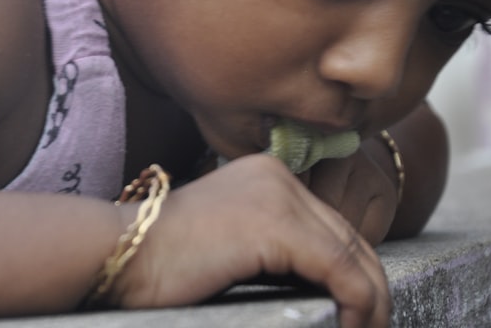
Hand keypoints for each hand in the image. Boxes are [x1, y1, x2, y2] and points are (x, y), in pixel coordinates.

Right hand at [110, 154, 390, 327]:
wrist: (120, 254)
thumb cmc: (160, 263)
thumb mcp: (230, 247)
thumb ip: (273, 253)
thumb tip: (326, 293)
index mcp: (267, 176)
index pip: (332, 228)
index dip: (356, 275)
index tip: (362, 315)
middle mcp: (279, 176)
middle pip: (350, 238)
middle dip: (371, 291)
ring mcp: (279, 195)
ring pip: (354, 255)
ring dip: (371, 303)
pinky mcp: (276, 225)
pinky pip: (341, 271)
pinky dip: (358, 304)